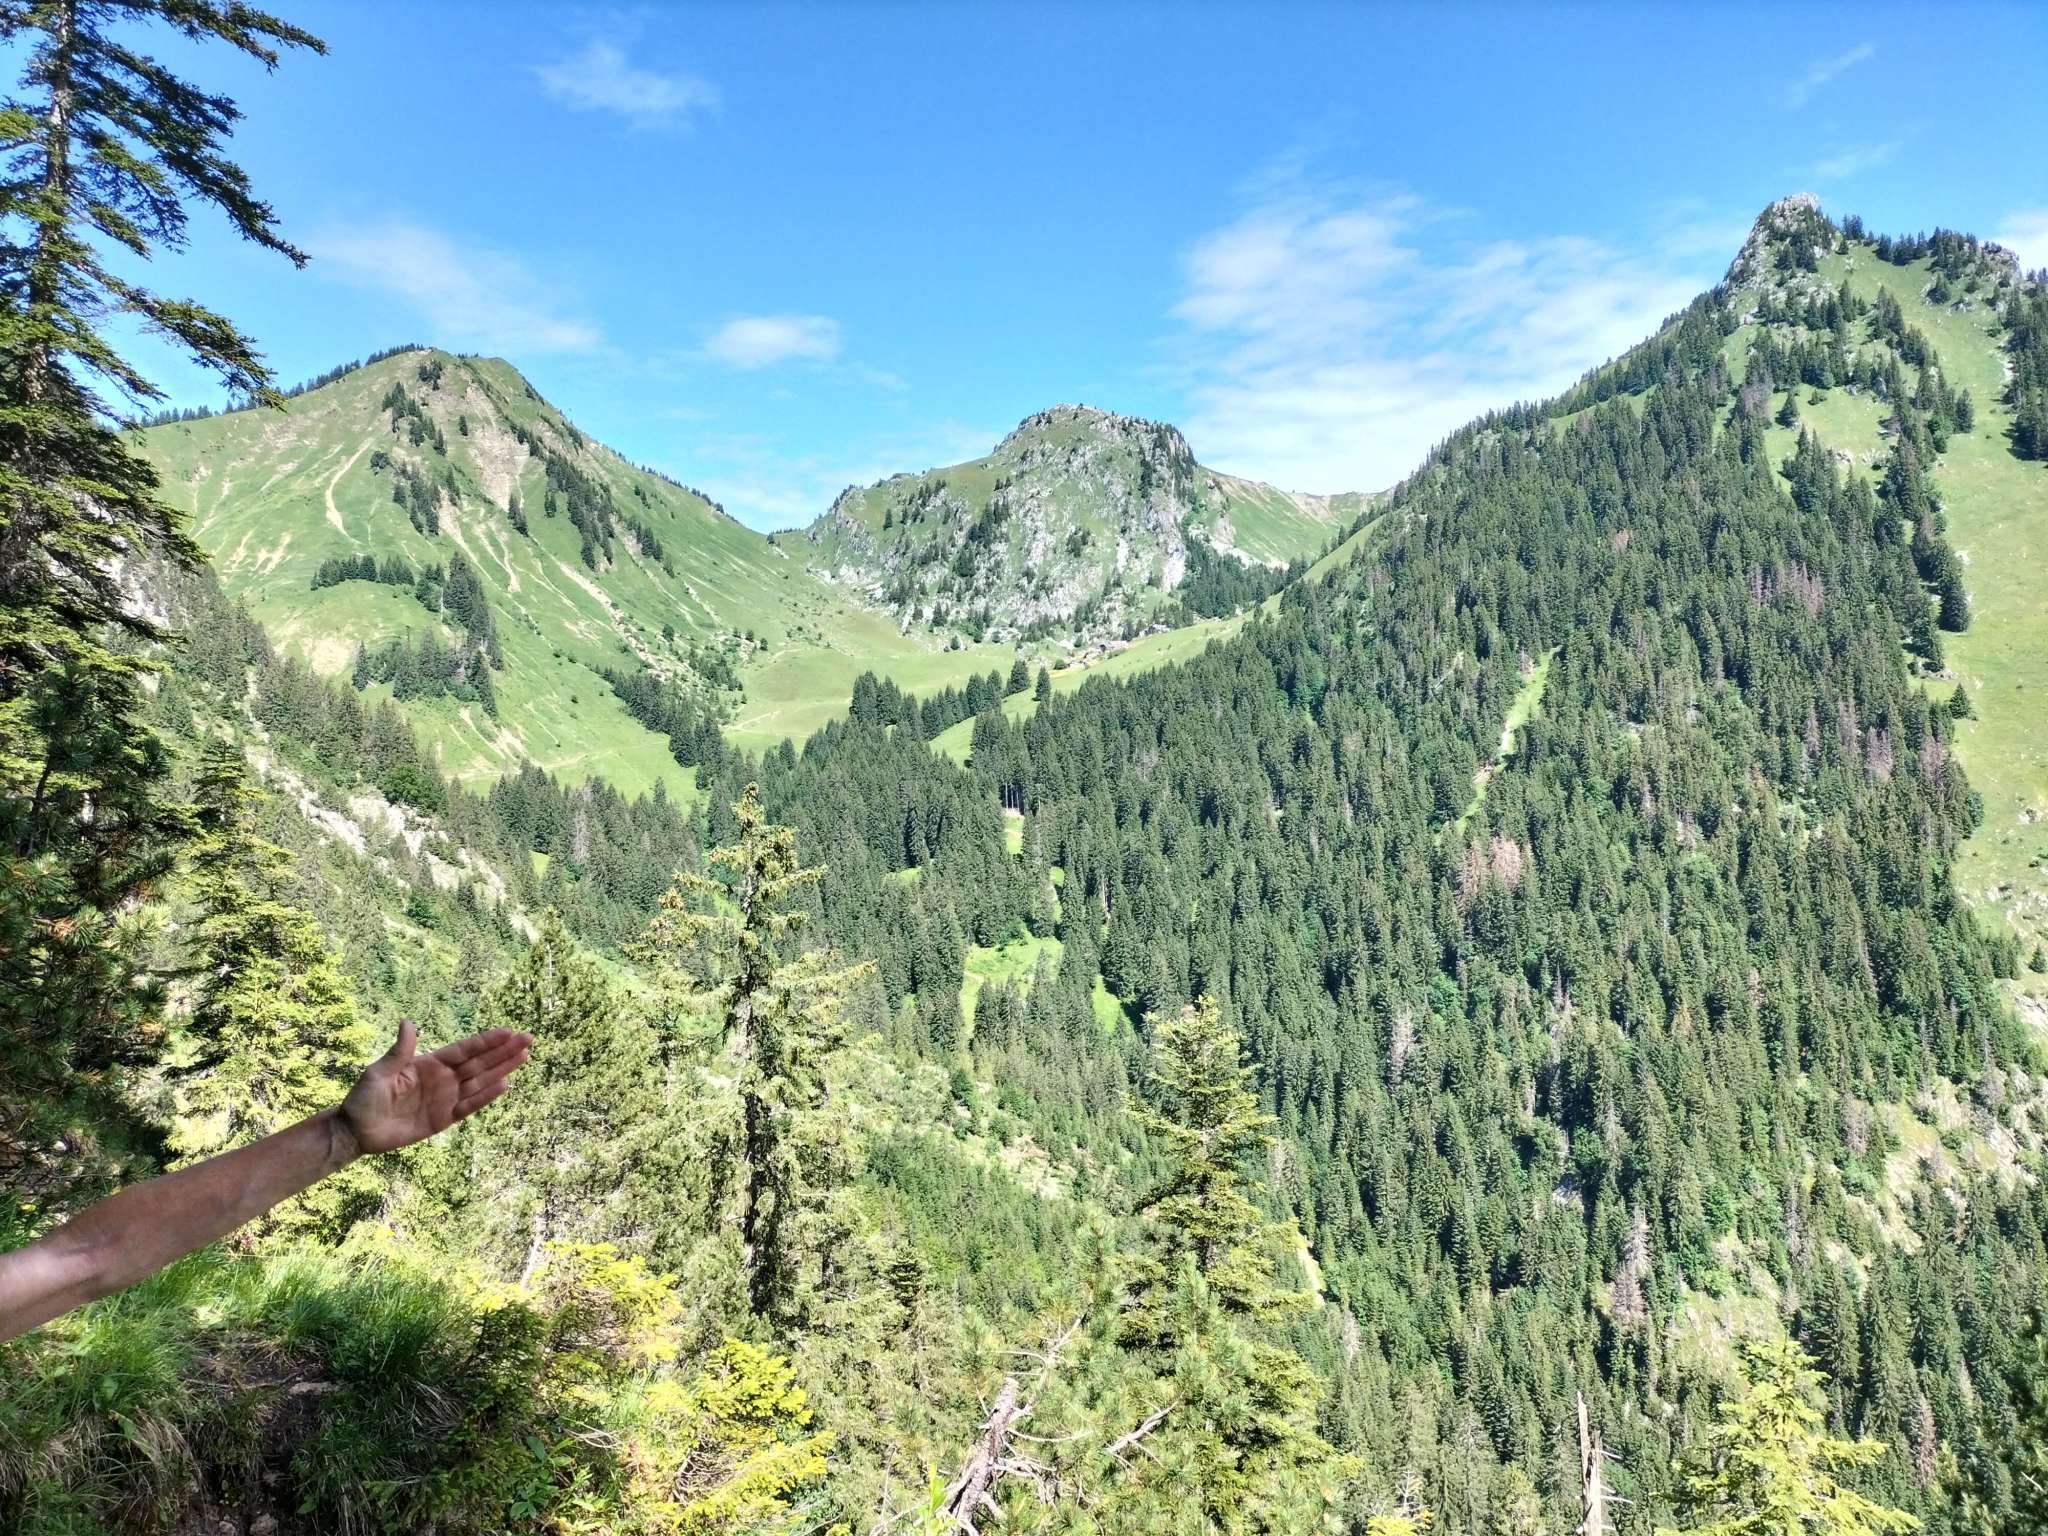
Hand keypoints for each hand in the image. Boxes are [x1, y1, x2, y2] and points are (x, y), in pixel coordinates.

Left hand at [336, 1020, 532, 1156]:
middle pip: (479, 1063)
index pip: (464, 1050)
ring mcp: (445, 1099)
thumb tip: (408, 1022)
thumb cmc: (364, 1098)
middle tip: (529, 1038)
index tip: (507, 1031)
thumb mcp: (379, 1072)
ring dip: (502, 1069)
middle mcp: (442, 1079)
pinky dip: (486, 1097)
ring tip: (524, 1057)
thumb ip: (400, 1051)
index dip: (485, 1041)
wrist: (357, 1131)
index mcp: (429, 1064)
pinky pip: (469, 1107)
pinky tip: (504, 1085)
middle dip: (503, 1051)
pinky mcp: (443, 1120)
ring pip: (480, 1082)